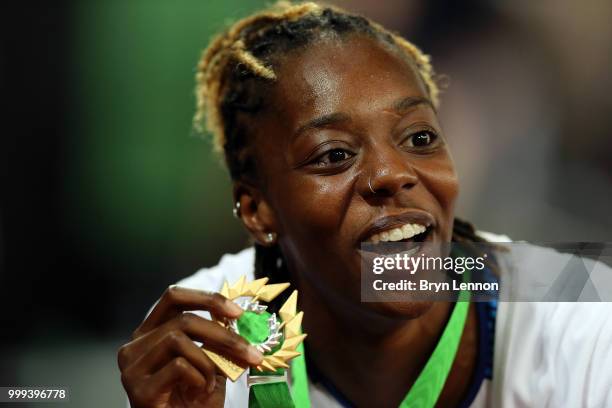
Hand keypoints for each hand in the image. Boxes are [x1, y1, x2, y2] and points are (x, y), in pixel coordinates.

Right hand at [118, 286, 262, 406]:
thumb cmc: (195, 402)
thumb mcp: (210, 363)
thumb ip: (215, 339)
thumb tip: (237, 316)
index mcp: (149, 333)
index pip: (173, 297)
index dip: (207, 299)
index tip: (237, 312)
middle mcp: (134, 347)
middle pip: (183, 319)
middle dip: (223, 334)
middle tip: (251, 352)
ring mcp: (132, 368)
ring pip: (178, 339)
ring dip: (209, 360)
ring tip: (214, 381)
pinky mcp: (139, 390)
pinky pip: (178, 366)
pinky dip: (200, 377)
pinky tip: (201, 391)